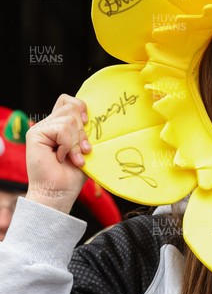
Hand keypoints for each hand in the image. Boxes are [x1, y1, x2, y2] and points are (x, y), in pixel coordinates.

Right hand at [25, 94, 90, 213]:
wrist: (60, 192)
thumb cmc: (73, 173)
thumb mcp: (85, 147)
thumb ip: (86, 130)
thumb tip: (94, 115)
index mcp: (60, 125)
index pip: (69, 101)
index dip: (81, 107)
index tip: (88, 122)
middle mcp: (49, 124)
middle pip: (71, 107)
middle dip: (82, 131)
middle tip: (82, 150)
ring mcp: (41, 128)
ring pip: (69, 118)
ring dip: (76, 141)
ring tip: (73, 157)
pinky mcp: (35, 134)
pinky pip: (61, 129)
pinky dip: (68, 145)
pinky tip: (62, 157)